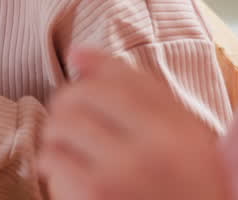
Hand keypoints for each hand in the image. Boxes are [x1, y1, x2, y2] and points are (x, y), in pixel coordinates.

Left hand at [41, 48, 232, 199]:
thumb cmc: (184, 194)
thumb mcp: (183, 146)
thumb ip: (139, 95)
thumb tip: (76, 51)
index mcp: (182, 130)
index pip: (120, 77)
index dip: (88, 78)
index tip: (81, 91)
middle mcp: (157, 145)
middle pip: (80, 97)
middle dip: (65, 111)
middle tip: (71, 131)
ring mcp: (124, 172)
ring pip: (59, 127)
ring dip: (55, 142)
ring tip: (71, 159)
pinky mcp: (95, 193)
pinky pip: (53, 162)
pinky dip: (53, 172)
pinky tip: (69, 184)